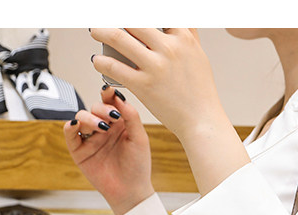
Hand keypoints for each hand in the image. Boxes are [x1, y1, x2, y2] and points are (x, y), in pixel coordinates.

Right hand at [64, 86, 154, 214]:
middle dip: (101, 109)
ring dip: (89, 118)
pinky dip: (70, 127)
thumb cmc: (138, 167)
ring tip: (101, 127)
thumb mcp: (139, 138)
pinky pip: (70, 135)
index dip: (107, 95)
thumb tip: (119, 96)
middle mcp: (103, 129)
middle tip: (111, 117)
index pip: (109, 103)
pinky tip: (75, 125)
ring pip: (81, 118)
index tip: (109, 91)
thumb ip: (131, 116)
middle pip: (94, 108)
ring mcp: (90, 139)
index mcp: (118, 123)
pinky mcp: (79, 152)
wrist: (131, 191)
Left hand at [89, 28, 250, 196]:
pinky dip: (102, 61)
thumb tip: (181, 21)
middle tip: (105, 18)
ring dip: (101, 31)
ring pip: (119, 38)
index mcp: (183, 38)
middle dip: (114, 16)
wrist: (201, 121)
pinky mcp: (143, 86)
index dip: (137, 11)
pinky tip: (98, 61)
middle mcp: (169, 48)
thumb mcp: (199, 56)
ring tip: (95, 31)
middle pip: (132, 20)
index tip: (126, 15)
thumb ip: (189, 34)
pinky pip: (115, 67)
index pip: (156, 12)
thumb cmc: (201, 92)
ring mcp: (155, 67)